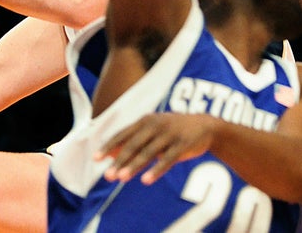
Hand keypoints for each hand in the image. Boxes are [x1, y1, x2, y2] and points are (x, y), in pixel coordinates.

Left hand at [94, 113, 215, 184]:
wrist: (205, 126)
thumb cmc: (173, 131)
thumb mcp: (153, 132)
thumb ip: (133, 141)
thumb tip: (110, 154)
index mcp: (146, 120)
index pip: (123, 134)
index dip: (109, 146)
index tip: (96, 159)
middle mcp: (156, 125)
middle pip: (133, 144)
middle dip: (119, 160)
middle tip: (108, 176)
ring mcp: (170, 134)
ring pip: (148, 152)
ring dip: (134, 166)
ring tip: (121, 178)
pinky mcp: (183, 144)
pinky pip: (167, 159)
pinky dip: (156, 170)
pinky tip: (145, 180)